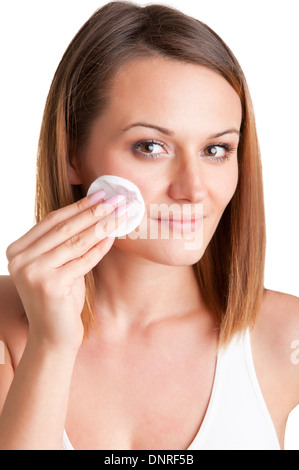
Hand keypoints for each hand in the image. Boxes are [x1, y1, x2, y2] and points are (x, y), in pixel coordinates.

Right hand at [6, 191, 128, 351]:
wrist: (53, 337)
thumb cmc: (59, 299)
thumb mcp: (57, 265)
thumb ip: (65, 241)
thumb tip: (94, 210)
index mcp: (17, 250)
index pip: (52, 221)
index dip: (78, 206)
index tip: (100, 194)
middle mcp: (19, 259)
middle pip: (63, 228)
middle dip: (93, 212)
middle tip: (115, 199)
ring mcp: (32, 272)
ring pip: (74, 242)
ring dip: (100, 226)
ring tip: (119, 214)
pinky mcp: (49, 285)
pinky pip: (82, 260)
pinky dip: (100, 247)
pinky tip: (113, 236)